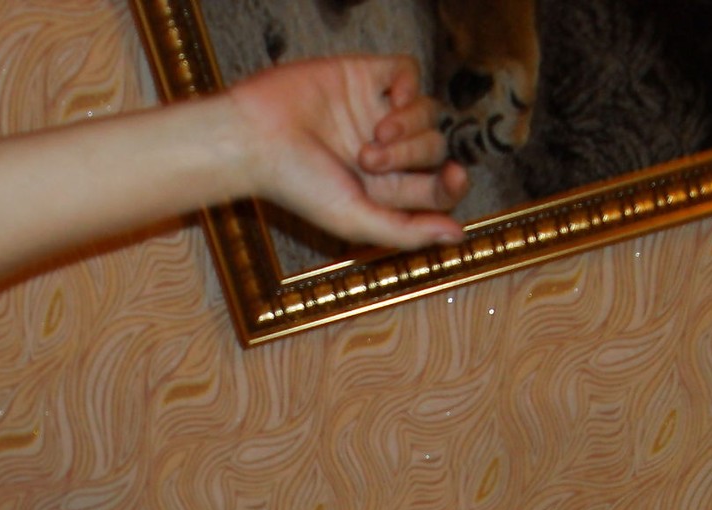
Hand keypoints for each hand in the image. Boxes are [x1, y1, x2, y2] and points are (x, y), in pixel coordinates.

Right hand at [227, 55, 467, 249]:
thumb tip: (457, 236)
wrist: (254, 139)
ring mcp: (375, 111)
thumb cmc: (296, 186)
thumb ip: (406, 231)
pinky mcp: (364, 76)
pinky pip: (409, 72)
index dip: (452, 184)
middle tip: (369, 159)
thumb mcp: (354, 220)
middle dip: (412, 154)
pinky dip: (410, 85)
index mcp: (382, 190)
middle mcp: (384, 151)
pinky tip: (391, 99)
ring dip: (409, 125)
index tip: (453, 177)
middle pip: (434, 148)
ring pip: (428, 111)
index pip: (436, 187)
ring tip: (371, 135)